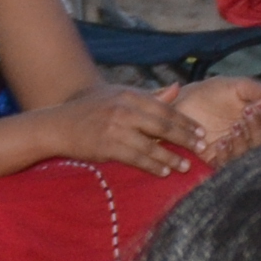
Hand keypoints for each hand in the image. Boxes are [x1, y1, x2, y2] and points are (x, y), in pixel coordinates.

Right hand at [42, 82, 198, 175]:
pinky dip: (152, 166)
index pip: (165, 109)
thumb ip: (150, 96)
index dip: (185, 121)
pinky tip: (164, 172)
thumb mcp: (120, 96)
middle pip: (163, 126)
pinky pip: (136, 158)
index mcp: (130, 95)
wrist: (59, 124)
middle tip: (202, 148)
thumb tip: (178, 89)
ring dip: (171, 157)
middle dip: (185, 138)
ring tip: (186, 166)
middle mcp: (125, 109)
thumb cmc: (93, 108)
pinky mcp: (107, 146)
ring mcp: (115, 128)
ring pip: (151, 145)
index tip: (201, 131)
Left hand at [165, 77, 260, 165]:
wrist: (184, 100)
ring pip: (248, 157)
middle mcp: (249, 138)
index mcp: (259, 121)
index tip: (259, 106)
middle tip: (247, 114)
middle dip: (258, 130)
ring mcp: (233, 150)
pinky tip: (221, 143)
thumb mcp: (240, 87)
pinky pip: (227, 166)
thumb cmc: (215, 92)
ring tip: (234, 128)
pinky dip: (227, 156)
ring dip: (244, 143)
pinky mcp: (216, 160)